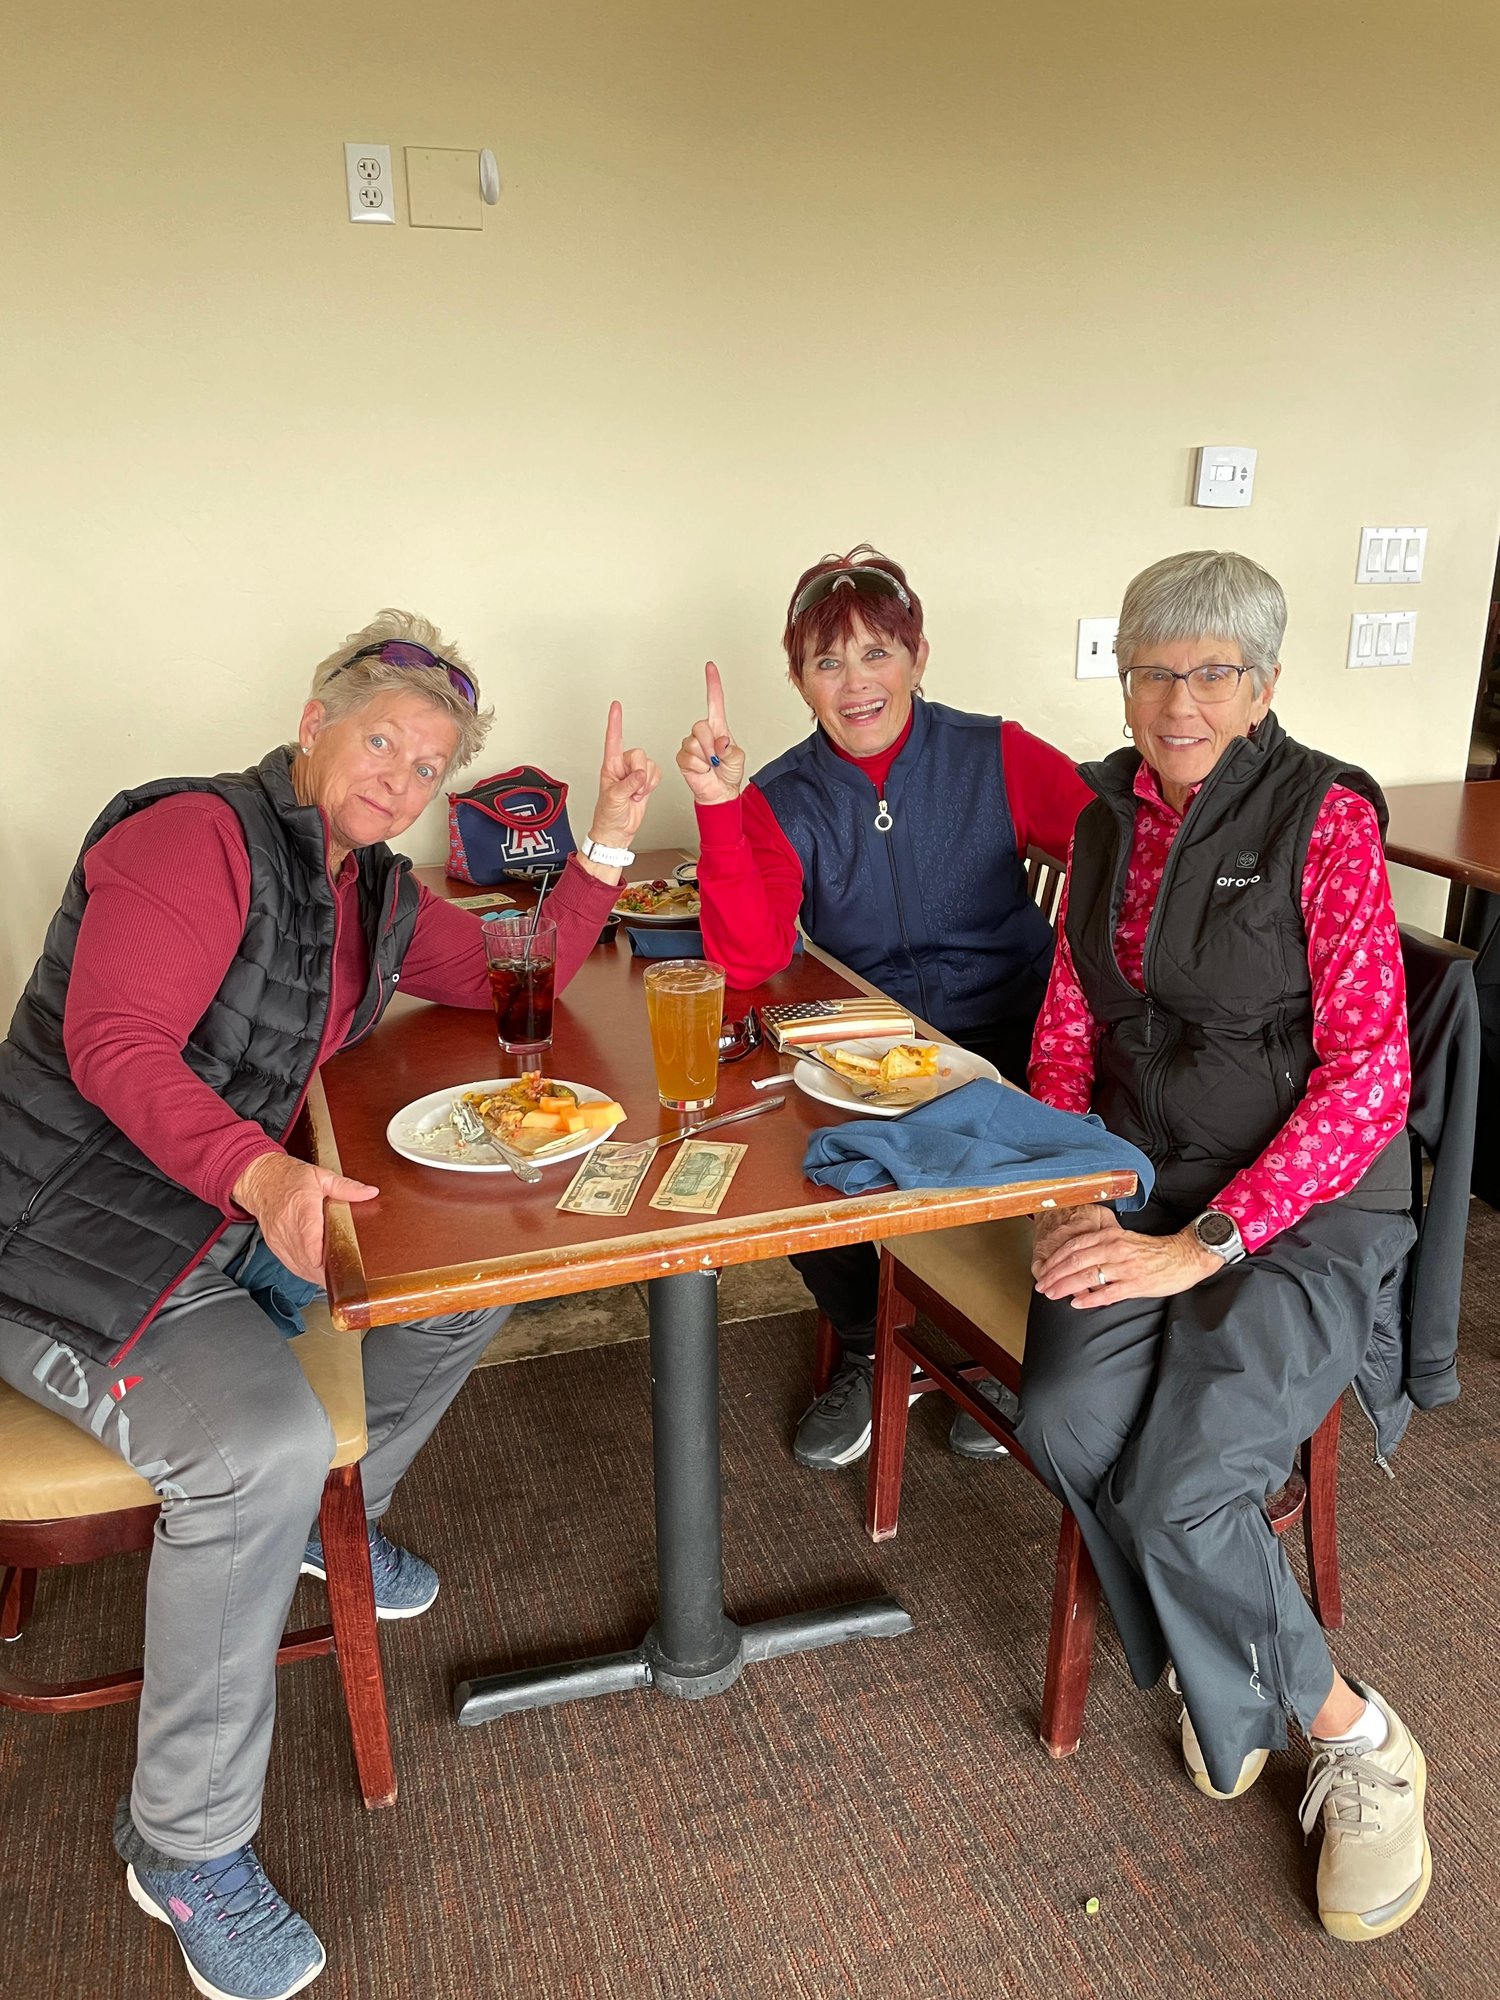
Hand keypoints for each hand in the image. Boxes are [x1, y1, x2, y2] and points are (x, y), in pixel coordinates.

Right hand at [232, 1151, 378, 1285]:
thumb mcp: (321, 1176)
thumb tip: (370, 1192)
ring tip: (335, 1280)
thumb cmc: (290, 1178)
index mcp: (302, 1206)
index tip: (325, 1263)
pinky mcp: (275, 1245)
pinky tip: (318, 1273)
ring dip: (315, 1274)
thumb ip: (346, 1187)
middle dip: (324, 1270)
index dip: (315, 1251)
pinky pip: (290, 1264)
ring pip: (298, 1264)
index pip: (307, 1233)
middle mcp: (288, 1225)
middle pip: (305, 1255)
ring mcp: (279, 1237)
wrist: (260, 1180)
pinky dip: (305, 1271)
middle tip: (345, 1277)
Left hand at [584, 701, 660, 867]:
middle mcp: (622, 766)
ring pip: (649, 764)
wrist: (618, 831)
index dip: (615, 722)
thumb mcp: (615, 799)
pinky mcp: (645, 781)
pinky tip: (643, 793)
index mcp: (610, 766)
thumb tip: (639, 774)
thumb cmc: (608, 816)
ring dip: (646, 782)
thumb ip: (628, 783)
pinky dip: (653, 784)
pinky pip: (656, 773)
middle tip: (633, 789)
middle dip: (640, 773)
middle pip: (639, 754)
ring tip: (636, 794)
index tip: (616, 705)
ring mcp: (634, 774)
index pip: (613, 739)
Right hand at [675, 661, 746, 805]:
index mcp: (718, 728)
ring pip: (693, 742)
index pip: (714, 701)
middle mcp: (703, 733)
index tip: (710, 667)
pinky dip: (698, 767)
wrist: (719, 792)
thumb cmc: (728, 773)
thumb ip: (730, 749)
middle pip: (700, 726)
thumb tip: (720, 742)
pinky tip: (702, 769)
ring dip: (705, 757)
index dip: (712, 684)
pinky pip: (688, 757)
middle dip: (710, 744)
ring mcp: (691, 744)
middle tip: (716, 757)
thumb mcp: (738, 758)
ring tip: (710, 764)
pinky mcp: (683, 757)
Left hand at [1032, 1209, 1220, 1308]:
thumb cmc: (1151, 1251)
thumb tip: (1075, 1261)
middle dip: (1054, 1276)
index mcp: (1109, 1236)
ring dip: (1065, 1287)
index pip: (1073, 1247)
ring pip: (1087, 1277)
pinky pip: (1107, 1293)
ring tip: (1053, 1295)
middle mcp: (1114, 1249)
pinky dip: (1089, 1299)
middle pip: (1075, 1262)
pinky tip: (1077, 1303)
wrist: (1183, 1256)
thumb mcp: (1122, 1240)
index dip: (1054, 1260)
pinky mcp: (1135, 1283)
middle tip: (1042, 1286)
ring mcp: (1125, 1267)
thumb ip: (1100, 1247)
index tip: (1042, 1271)